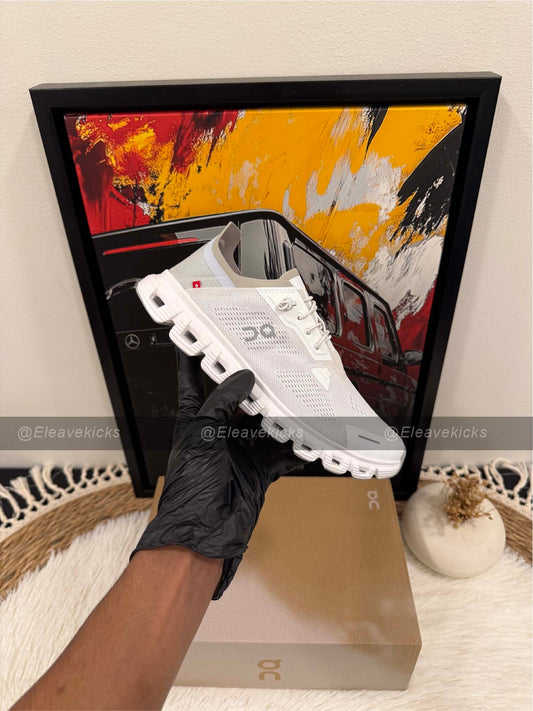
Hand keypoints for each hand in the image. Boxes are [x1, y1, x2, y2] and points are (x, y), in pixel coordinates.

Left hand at [132, 351, 305, 598]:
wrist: (203, 534)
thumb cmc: (190, 487)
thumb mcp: (202, 435)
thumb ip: (222, 403)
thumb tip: (243, 378)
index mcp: (195, 423)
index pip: (191, 384)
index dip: (192, 362)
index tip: (197, 339)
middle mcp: (217, 434)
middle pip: (239, 403)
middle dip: (256, 388)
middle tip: (273, 366)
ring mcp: (239, 453)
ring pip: (264, 426)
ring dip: (280, 416)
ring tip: (297, 398)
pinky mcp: (258, 472)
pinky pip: (281, 455)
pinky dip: (295, 447)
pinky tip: (308, 437)